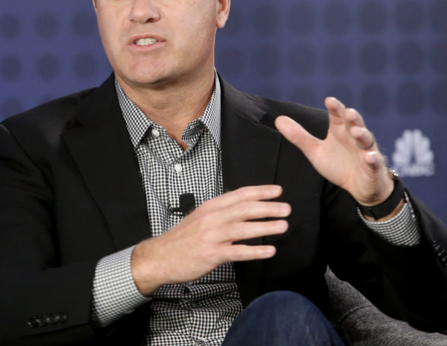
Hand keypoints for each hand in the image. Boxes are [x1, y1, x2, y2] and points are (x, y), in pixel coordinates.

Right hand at [131, 185, 289, 295]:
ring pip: (243, 228)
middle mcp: (212, 218)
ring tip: (282, 226)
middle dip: (268, 207)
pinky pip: (237, 251)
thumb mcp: (200, 217)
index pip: (239, 195)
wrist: (160, 256)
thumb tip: (244, 206)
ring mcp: (211, 236)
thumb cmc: (182, 239)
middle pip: (244, 209)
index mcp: (211, 207)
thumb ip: (221, 211)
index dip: (260, 191)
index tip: (277, 191)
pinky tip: (268, 251)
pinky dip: (255, 251)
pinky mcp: (211, 254)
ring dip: (265, 227)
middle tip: (286, 208)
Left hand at [275, 97, 392, 206]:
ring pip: (366, 140)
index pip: (337, 116)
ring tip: (356, 131)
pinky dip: (372, 159)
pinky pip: (374, 162)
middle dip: (352, 117)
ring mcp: (365, 151)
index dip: (335, 108)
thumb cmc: (338, 164)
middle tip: (347, 112)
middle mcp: (354, 137)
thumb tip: (278, 119)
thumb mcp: (315, 151)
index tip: (329, 100)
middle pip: (354, 124)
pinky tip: (369, 157)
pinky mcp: (373, 167)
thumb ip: (298, 136)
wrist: (358, 186)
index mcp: (340, 131)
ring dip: (362, 134)